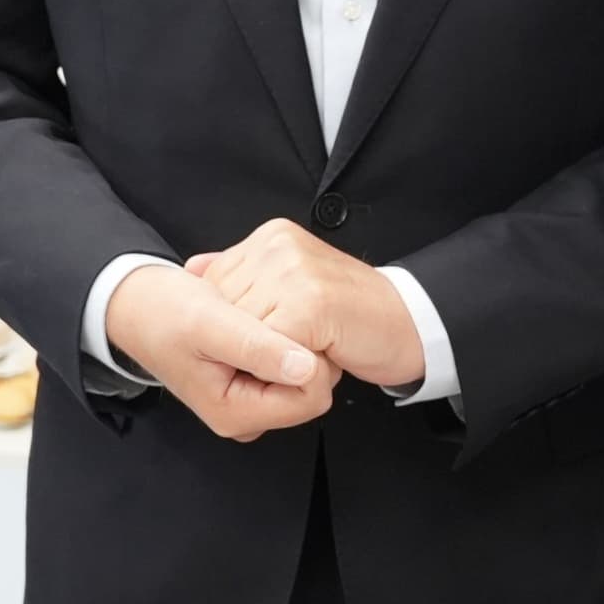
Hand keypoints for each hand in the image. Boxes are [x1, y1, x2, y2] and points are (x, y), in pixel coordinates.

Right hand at [104, 263, 331, 438]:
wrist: (137, 305)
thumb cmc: (162, 314)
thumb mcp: (209, 323)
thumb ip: (257, 348)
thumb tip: (306, 367)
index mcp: (234, 412)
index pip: (312, 398)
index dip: (311, 359)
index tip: (290, 327)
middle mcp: (244, 414)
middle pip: (311, 390)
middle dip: (302, 351)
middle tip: (268, 320)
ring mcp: (248, 400)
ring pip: (304, 376)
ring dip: (292, 343)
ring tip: (257, 318)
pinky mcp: (251, 383)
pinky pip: (290, 366)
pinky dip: (281, 340)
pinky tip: (256, 321)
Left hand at [184, 218, 428, 391]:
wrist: (411, 325)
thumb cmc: (352, 316)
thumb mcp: (290, 286)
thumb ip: (243, 275)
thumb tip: (191, 268)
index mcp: (271, 237)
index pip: (214, 286)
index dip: (232, 326)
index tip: (270, 337)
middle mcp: (277, 245)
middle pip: (222, 310)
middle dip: (246, 343)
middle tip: (296, 346)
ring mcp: (293, 270)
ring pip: (241, 331)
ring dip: (267, 357)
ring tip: (310, 348)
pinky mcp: (310, 303)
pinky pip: (267, 347)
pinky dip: (284, 366)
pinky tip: (321, 355)